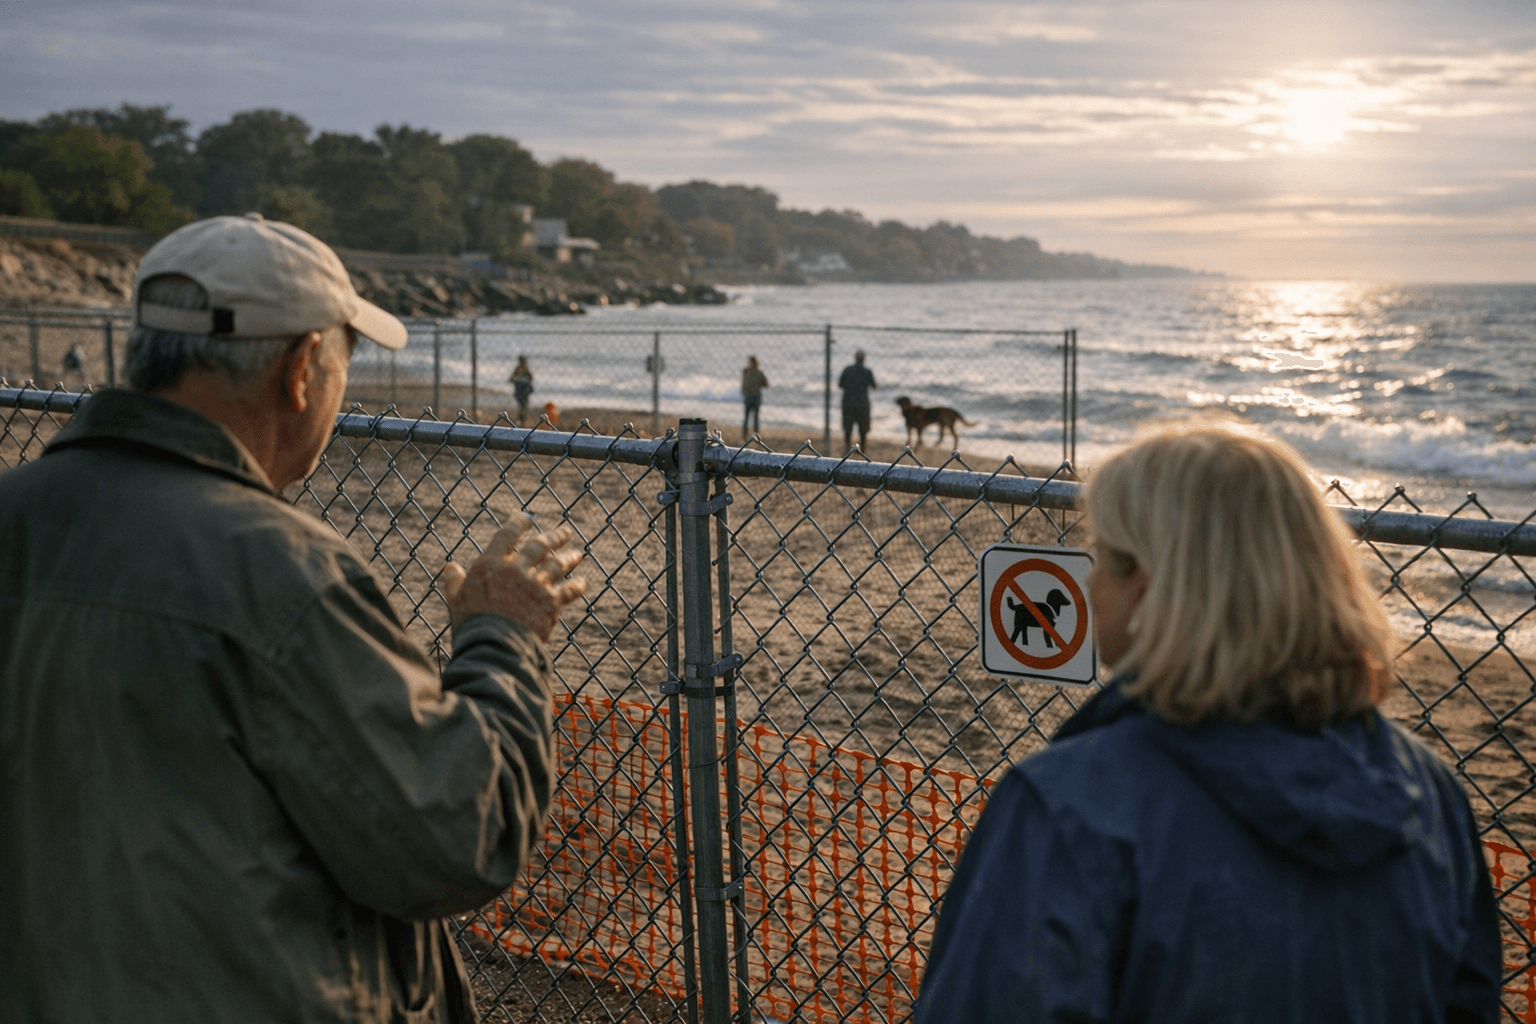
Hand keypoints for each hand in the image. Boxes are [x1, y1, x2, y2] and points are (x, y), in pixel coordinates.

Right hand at [439, 516, 586, 643]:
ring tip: (577, 555)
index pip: (506, 535)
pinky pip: (568, 590)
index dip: (518, 524)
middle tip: (566, 532)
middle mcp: (515, 569)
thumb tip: (451, 567)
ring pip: (557, 564)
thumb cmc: (471, 625)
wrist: (493, 645)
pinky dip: (576, 586)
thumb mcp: (456, 601)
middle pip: (539, 546)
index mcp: (490, 564)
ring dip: (569, 558)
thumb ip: (454, 582)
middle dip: (554, 537)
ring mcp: (535, 584)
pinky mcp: (550, 602)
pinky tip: (582, 583)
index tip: (527, 517)